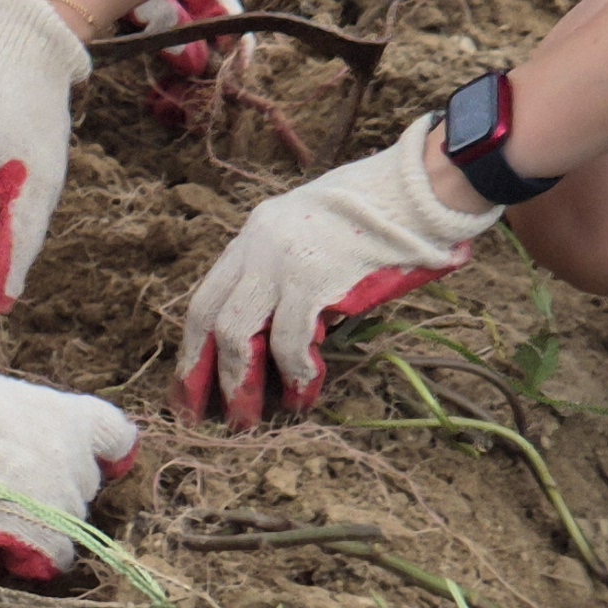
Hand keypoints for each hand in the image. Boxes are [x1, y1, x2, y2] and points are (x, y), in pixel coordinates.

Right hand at [0, 364, 138, 582]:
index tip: (98, 455)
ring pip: (68, 519)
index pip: (116, 436)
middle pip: (83, 481)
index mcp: (72, 419)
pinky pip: (57, 554)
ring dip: (42, 519)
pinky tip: (13, 550)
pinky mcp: (46, 538)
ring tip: (1, 516)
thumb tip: (13, 430)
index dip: (107, 449)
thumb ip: (24, 418)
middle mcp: (79, 461)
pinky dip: (38, 555)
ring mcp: (64, 503)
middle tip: (16, 482)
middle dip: (56, 483)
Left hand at [176, 116, 494, 425]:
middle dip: (199, 372)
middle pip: (209, 317)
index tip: (189, 385)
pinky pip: (288, 338)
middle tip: (200, 415)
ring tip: (250, 418)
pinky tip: (303, 391)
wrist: (419, 189)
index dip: (194, 347)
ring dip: (240, 383)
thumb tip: (276, 337)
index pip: (207, 297)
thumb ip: (290, 276)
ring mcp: (282, 261)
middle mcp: (258, 244)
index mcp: (255, 232)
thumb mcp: (317, 238)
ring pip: (237, 334)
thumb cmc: (380, 217)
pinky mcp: (312, 278)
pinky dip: (293, 371)